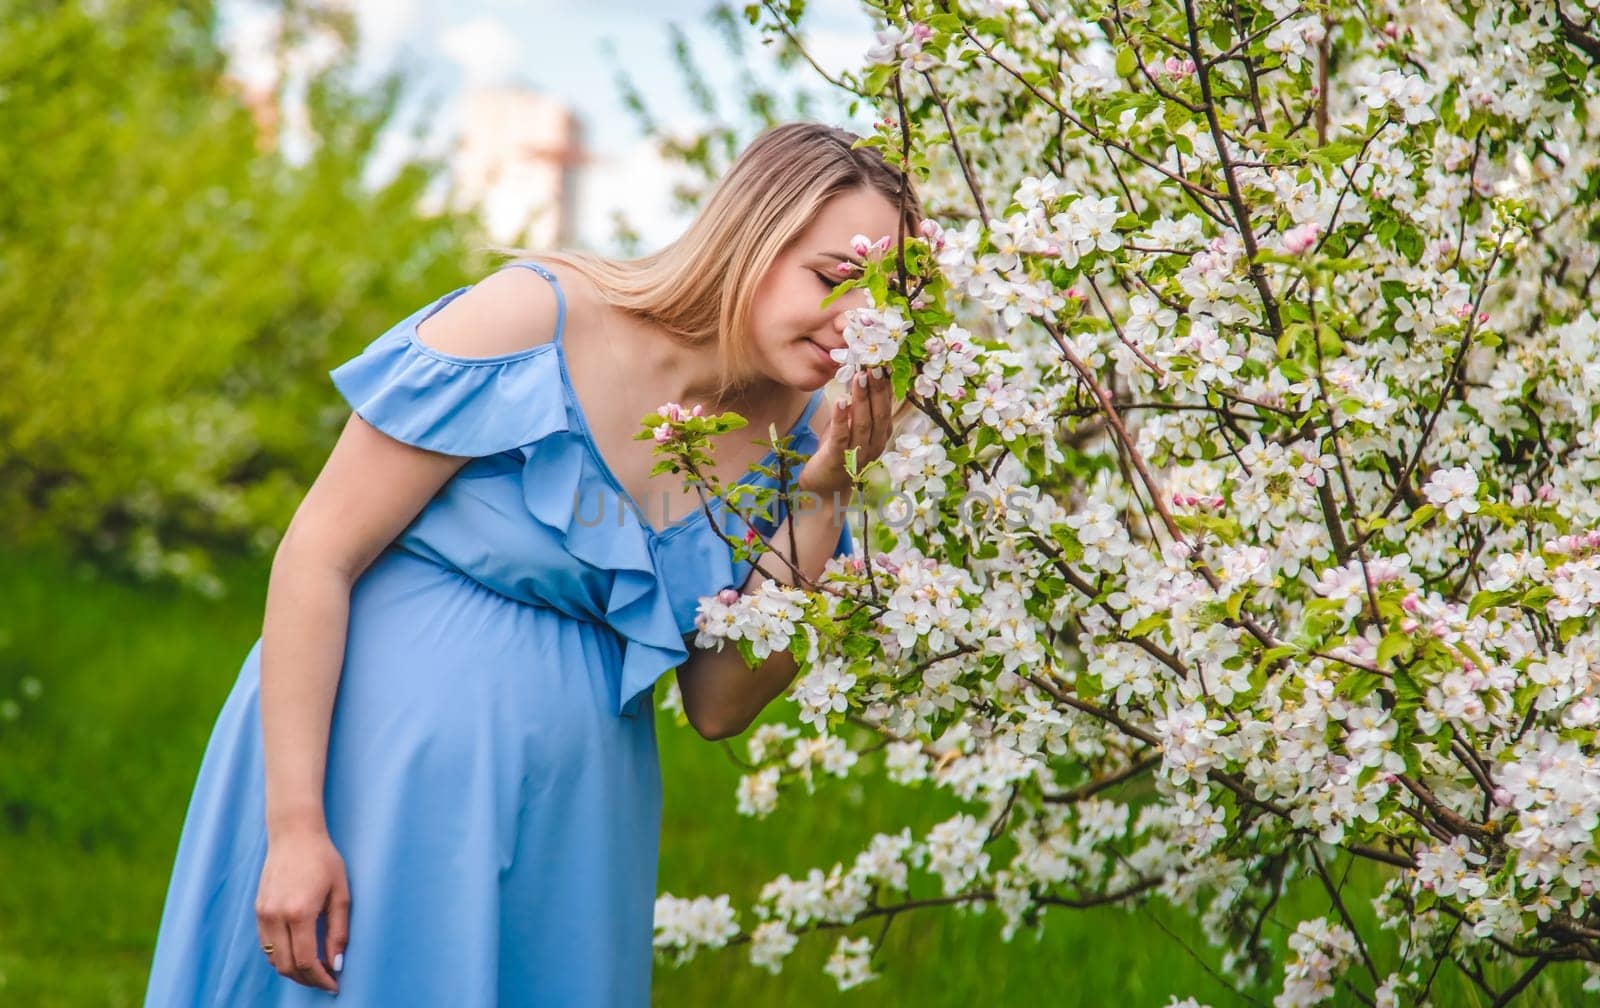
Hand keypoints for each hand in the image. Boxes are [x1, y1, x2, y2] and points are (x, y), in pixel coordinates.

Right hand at [256, 827, 349, 992]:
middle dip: (308, 980)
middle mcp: (276, 917)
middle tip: (326, 980)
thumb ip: (338, 931)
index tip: (334, 984)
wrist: (294, 835)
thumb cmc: (323, 860)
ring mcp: (263, 914)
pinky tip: (298, 952)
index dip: (321, 979)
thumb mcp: (340, 893)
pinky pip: (266, 945)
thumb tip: (336, 963)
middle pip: (287, 966)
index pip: (307, 962)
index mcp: (300, 913)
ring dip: (293, 970)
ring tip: (314, 969)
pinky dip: (281, 956)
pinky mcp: (258, 911)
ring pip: (273, 959)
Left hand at [799, 367, 891, 497]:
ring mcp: (857, 454)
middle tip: (874, 367)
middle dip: (877, 389)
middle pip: (878, 414)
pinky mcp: (838, 459)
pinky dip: (841, 417)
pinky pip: (842, 436)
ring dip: (862, 399)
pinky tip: (841, 400)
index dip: (885, 388)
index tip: (883, 365)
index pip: (885, 408)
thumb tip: (858, 382)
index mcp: (879, 436)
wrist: (824, 490)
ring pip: (863, 423)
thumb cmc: (837, 455)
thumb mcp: (848, 429)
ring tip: (859, 377)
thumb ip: (854, 410)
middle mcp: (873, 445)